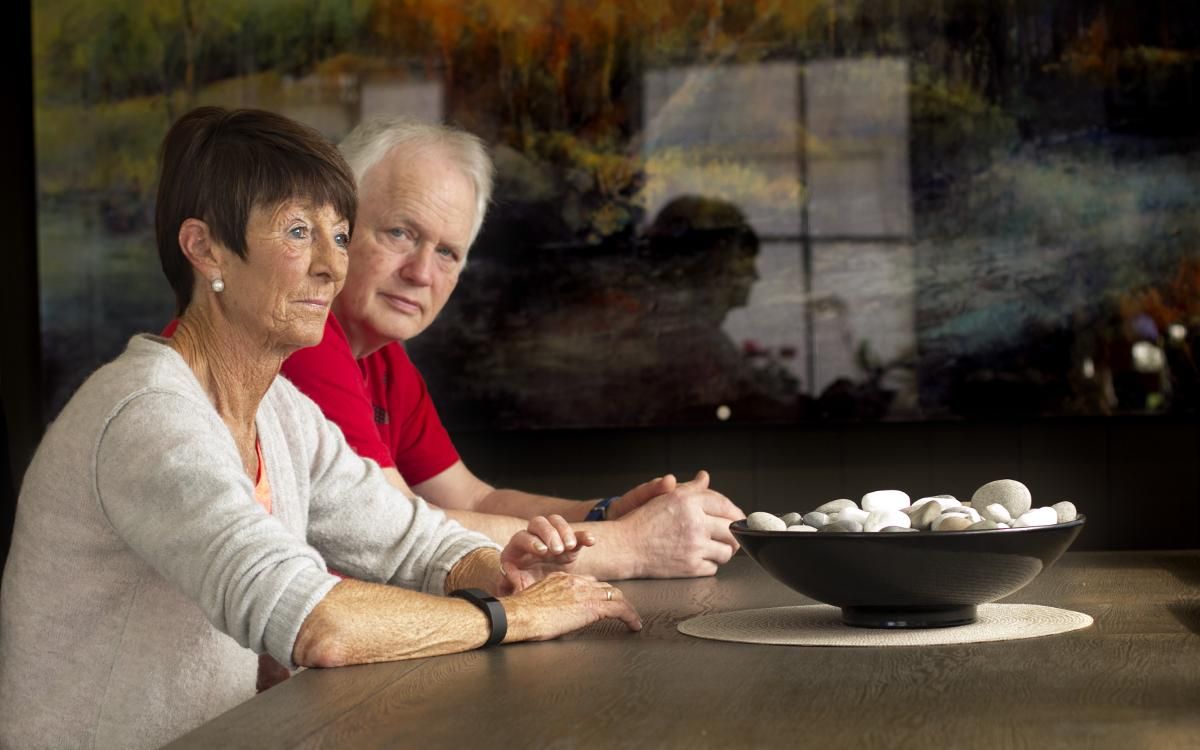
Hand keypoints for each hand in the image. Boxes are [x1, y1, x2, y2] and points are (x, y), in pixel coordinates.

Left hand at [499, 515, 596, 593]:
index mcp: (517, 549)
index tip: (542, 551)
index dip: (531, 541)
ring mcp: (552, 539)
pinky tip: (591, 541)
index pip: (521, 537)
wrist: (538, 592)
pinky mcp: (569, 545)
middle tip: (557, 549)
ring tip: (570, 547)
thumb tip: (507, 576)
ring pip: (556, 522)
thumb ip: (510, 584)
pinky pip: (577, 535)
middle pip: (538, 523)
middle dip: (549, 533)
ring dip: (564, 531)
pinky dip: (584, 536)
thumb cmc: (521, 589)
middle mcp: (533, 538)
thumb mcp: (514, 588)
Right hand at [502, 572, 640, 641]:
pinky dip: (630, 616)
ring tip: (633, 618)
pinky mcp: (591, 606)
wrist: (519, 615)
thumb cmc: (520, 614)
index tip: (603, 601)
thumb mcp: (536, 602)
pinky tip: (634, 625)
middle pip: (603, 588)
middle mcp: (575, 582)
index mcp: (561, 579)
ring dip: (626, 607)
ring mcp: (584, 592)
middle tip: (623, 610)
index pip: (587, 583)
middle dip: (615, 598)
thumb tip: (556, 614)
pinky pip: (619, 608)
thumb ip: (549, 602)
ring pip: (615, 595)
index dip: (598, 593)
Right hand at [615, 470, 744, 578]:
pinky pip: (714, 567)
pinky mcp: (692, 567)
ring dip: (722, 550)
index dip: (734, 513)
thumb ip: (690, 488)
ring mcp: (695, 546)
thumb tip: (704, 477)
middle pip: (731, 529)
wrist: (625, 547)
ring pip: (726, 551)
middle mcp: (694, 522)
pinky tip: (697, 558)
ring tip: (712, 548)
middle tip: (728, 536)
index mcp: (689, 501)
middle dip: (732, 534)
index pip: (726, 506)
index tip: (736, 518)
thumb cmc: (642, 522)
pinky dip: (708, 564)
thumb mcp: (666, 497)